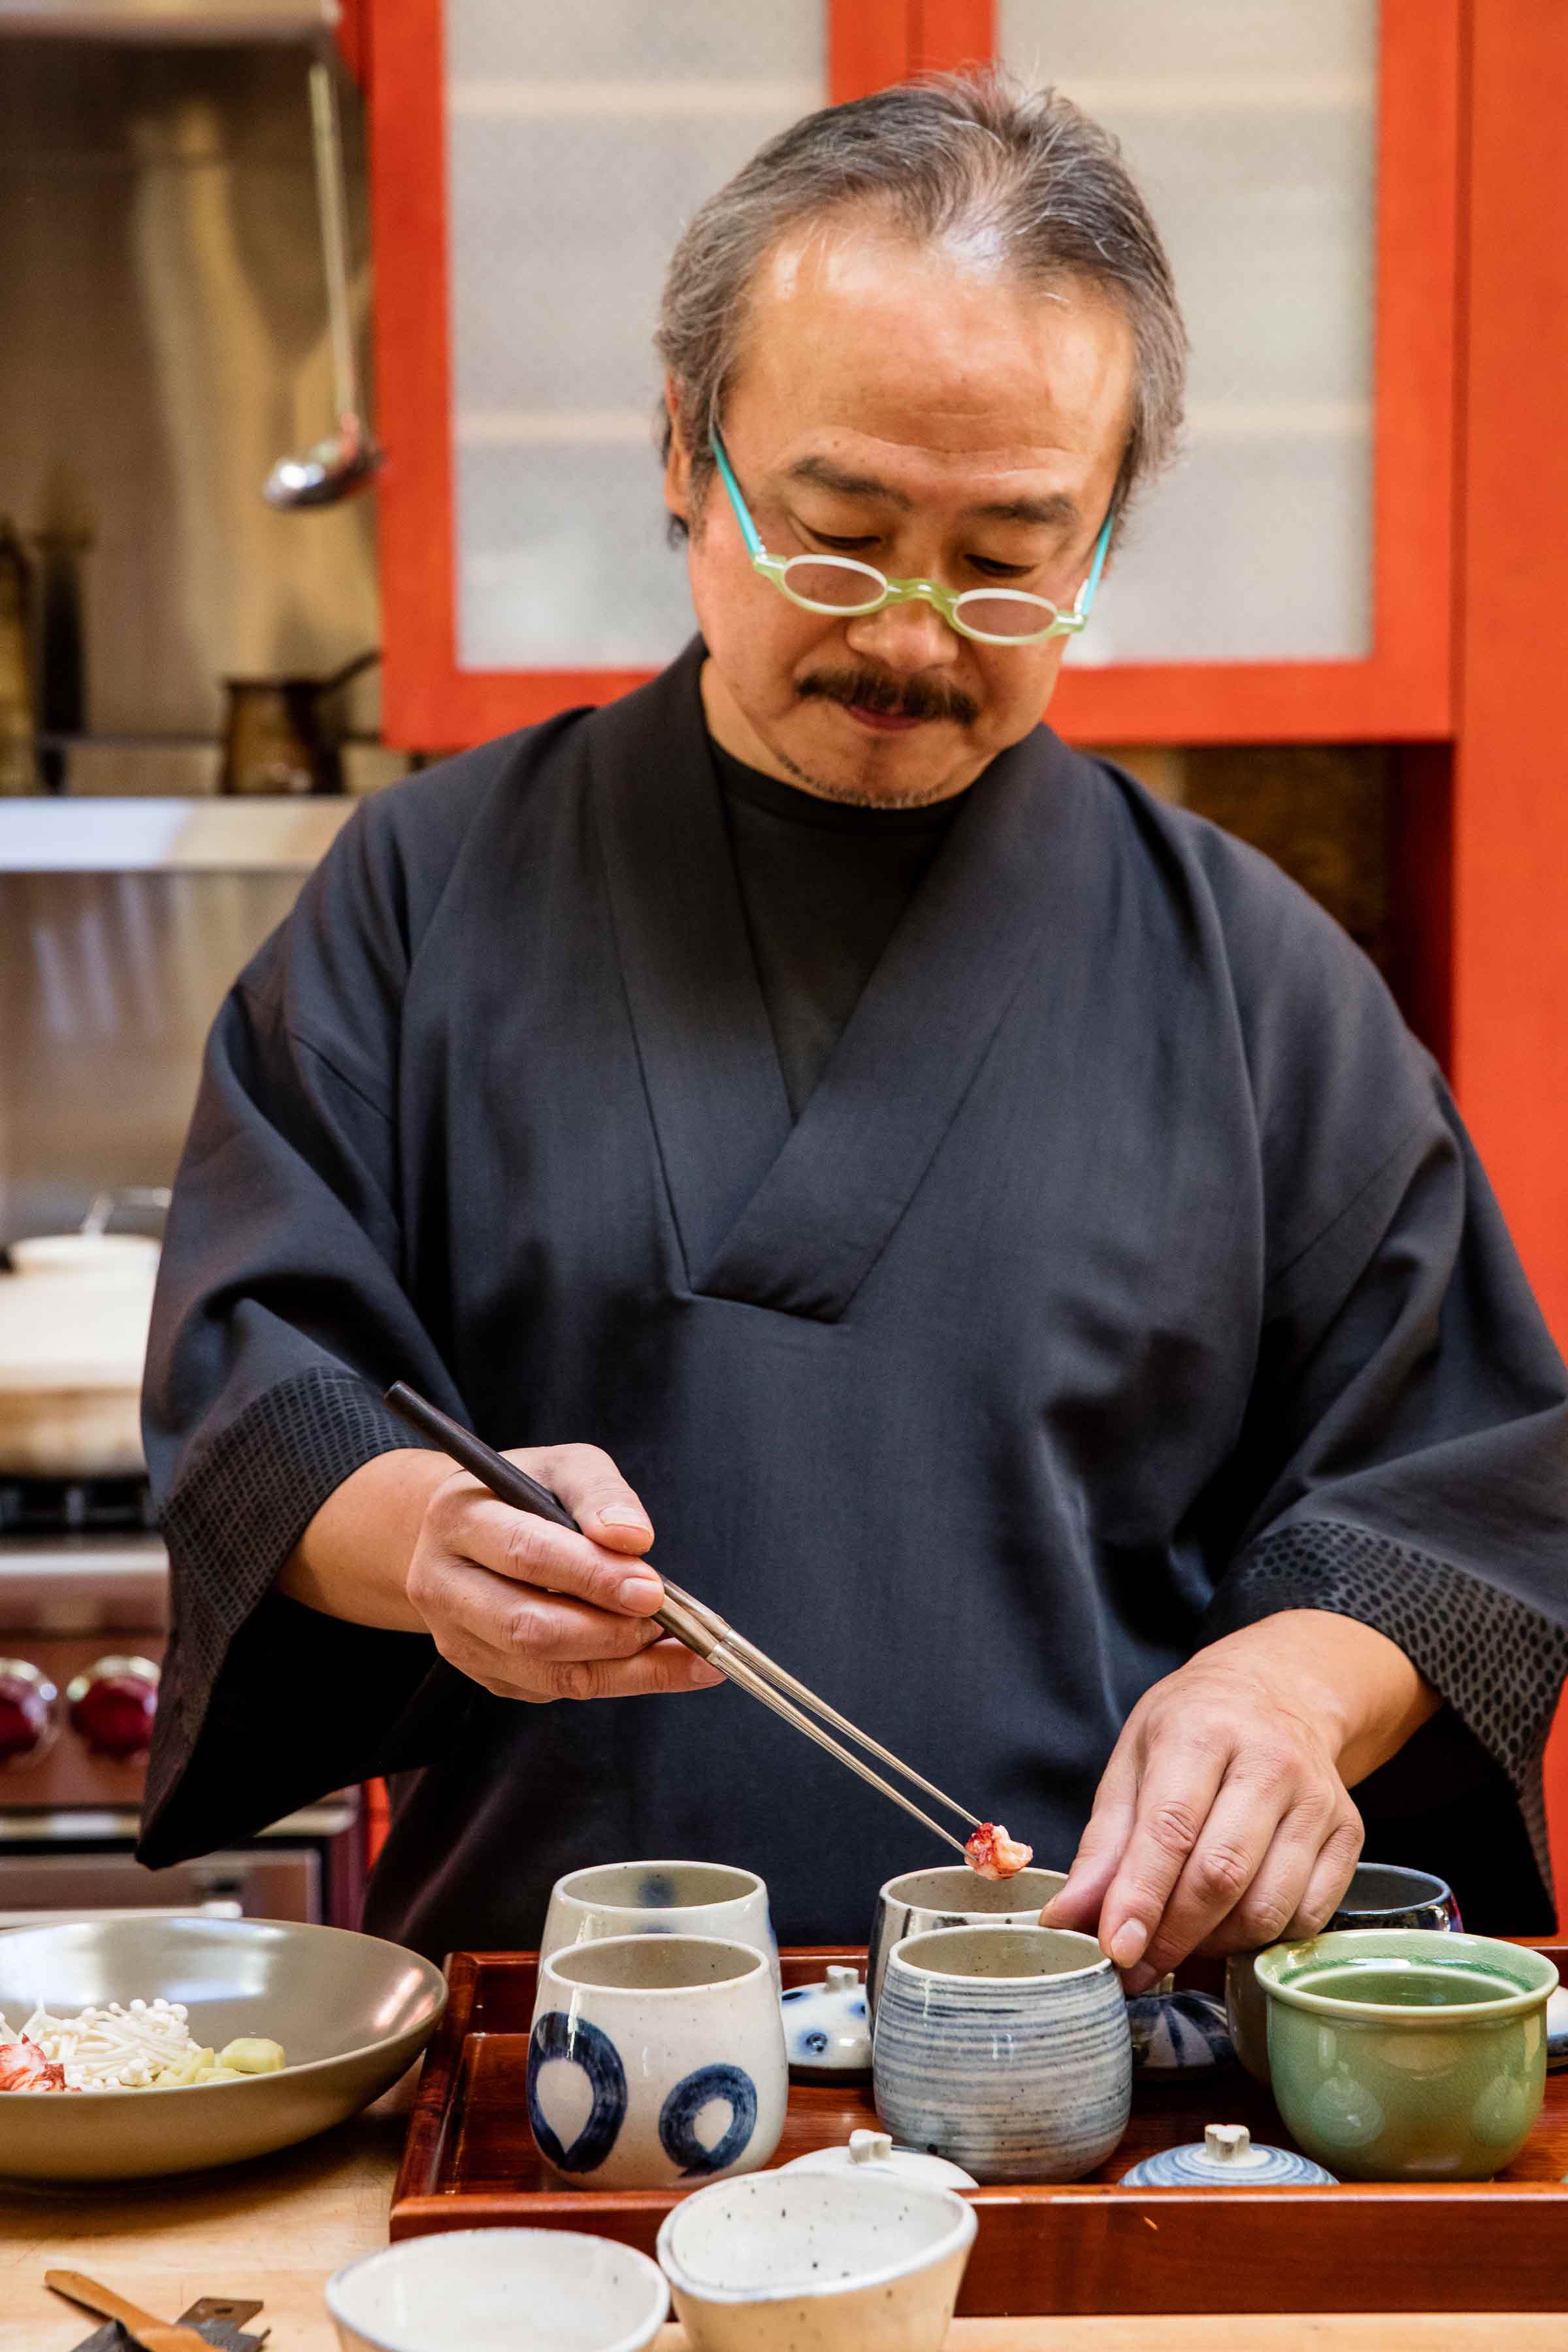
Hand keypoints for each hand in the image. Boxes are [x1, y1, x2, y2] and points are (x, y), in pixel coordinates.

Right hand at [405, 1445, 723, 1703]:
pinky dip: (617, 1681)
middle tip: (668, 1620)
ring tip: (683, 1651)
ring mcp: (459, 1640)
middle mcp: (445, 1586)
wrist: (466, 1534)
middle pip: (529, 1628)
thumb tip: (634, 1538)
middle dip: (610, 1631)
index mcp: (459, 1519)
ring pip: (546, 1674)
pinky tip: (660, 1663)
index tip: (652, 1588)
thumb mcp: (562, 1467)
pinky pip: (556, 1692)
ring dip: (624, 1667)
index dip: (593, 1575)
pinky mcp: (485, 1675)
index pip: (526, 1554)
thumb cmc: (525, 1494)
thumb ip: (599, 1494)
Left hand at [1041, 1613, 1434, 1988]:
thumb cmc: (1193, 1727)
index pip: (1171, 1828)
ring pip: (1268, 1906)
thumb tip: (1067, 1919)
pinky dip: (1264, 1940)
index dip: (1141, 1897)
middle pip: (1222, 1874)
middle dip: (1174, 1935)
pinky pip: (1308, 1917)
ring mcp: (1318, 1799)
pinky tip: (1231, 1926)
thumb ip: (1103, 1845)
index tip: (1116, 1950)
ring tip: (1182, 1941)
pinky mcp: (1350, 1833)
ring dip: (1217, 1946)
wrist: (1279, 1691)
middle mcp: (1269, 1761)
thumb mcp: (1133, 1761)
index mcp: (1203, 1731)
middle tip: (1139, 1965)